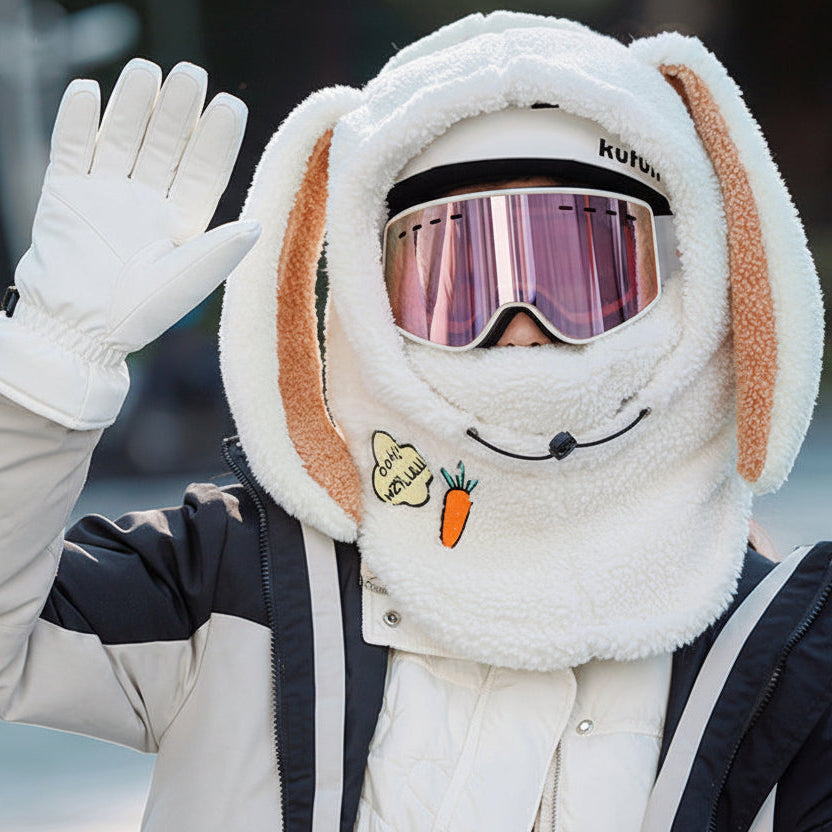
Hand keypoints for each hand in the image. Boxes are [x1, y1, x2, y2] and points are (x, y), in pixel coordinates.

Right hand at [1, 59, 258, 428]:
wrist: (77, 329)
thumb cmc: (138, 315)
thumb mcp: (186, 282)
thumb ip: (219, 252)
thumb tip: (258, 225)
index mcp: (182, 221)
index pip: (203, 170)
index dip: (217, 139)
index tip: (231, 106)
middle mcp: (148, 202)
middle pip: (166, 145)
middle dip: (178, 110)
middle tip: (191, 74)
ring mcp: (106, 194)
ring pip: (122, 138)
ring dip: (133, 105)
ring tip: (147, 71)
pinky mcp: (66, 194)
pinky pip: (72, 149)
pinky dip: (77, 121)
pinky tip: (87, 91)